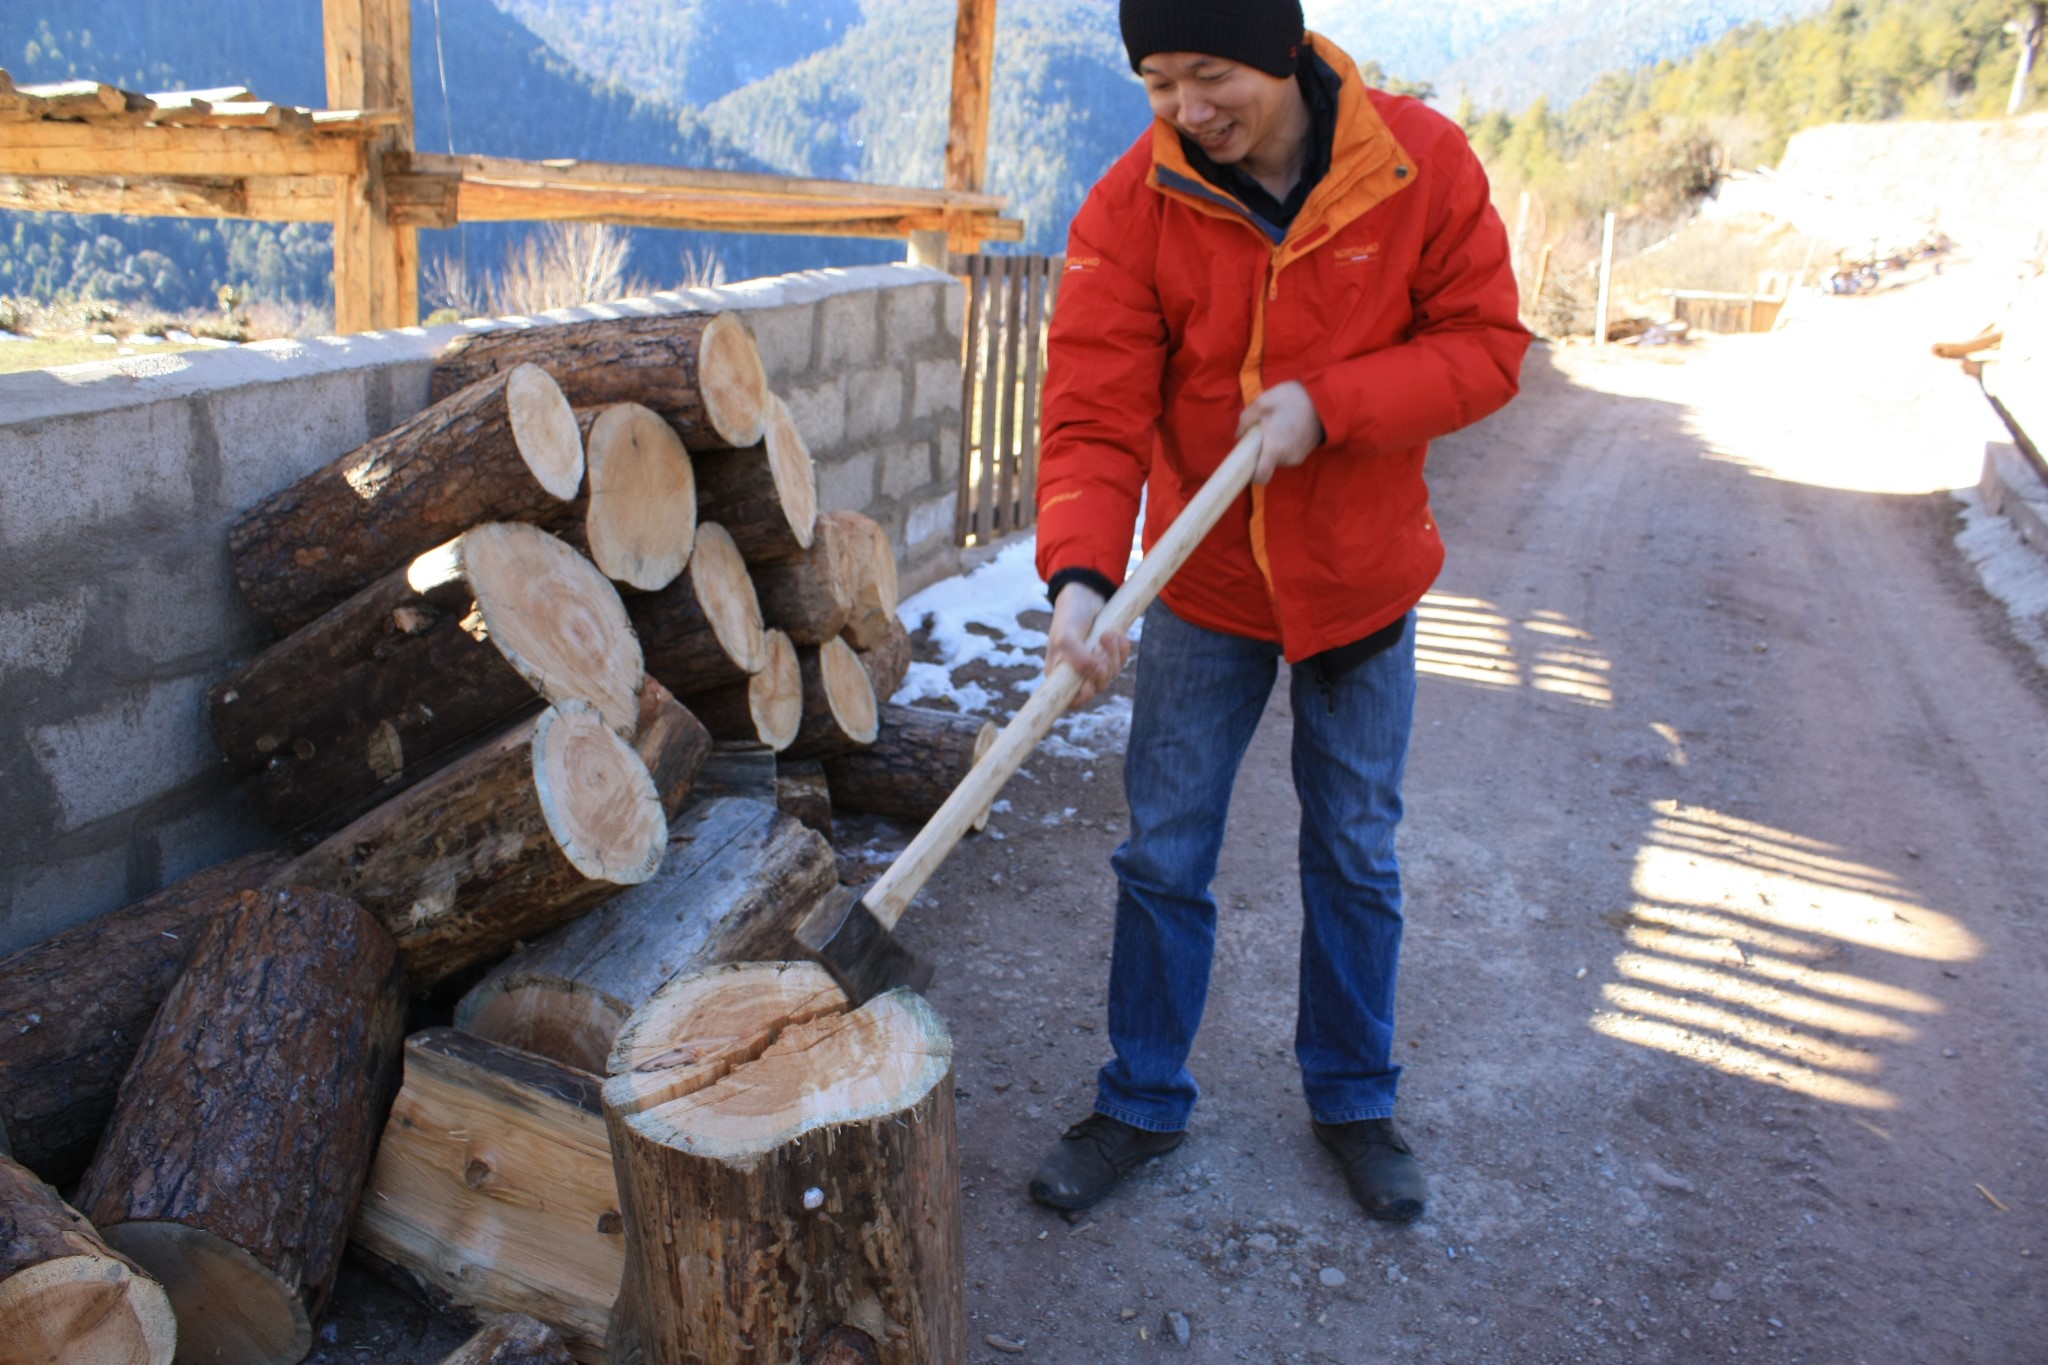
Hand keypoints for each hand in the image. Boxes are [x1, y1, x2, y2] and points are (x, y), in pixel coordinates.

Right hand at [1045, 581, 1129, 707]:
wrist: (1085, 595)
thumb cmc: (1069, 617)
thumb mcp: (1066, 637)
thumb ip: (1077, 658)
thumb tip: (1095, 672)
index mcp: (1060, 674)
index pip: (1071, 701)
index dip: (1082, 697)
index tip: (1088, 685)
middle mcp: (1077, 673)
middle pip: (1098, 686)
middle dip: (1103, 667)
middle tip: (1099, 647)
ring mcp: (1095, 665)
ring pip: (1112, 674)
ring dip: (1114, 654)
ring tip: (1107, 633)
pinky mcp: (1109, 655)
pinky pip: (1122, 661)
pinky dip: (1123, 648)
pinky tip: (1117, 634)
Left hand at [1237, 380, 1324, 483]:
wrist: (1322, 397)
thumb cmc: (1290, 399)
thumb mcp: (1262, 403)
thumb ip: (1245, 421)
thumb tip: (1239, 435)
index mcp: (1275, 450)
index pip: (1261, 477)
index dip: (1252, 475)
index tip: (1248, 462)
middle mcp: (1288, 458)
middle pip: (1269, 465)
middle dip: (1263, 452)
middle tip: (1264, 433)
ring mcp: (1299, 456)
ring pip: (1279, 459)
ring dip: (1275, 447)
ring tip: (1278, 427)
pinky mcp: (1307, 451)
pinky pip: (1290, 454)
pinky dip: (1286, 445)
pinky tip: (1288, 427)